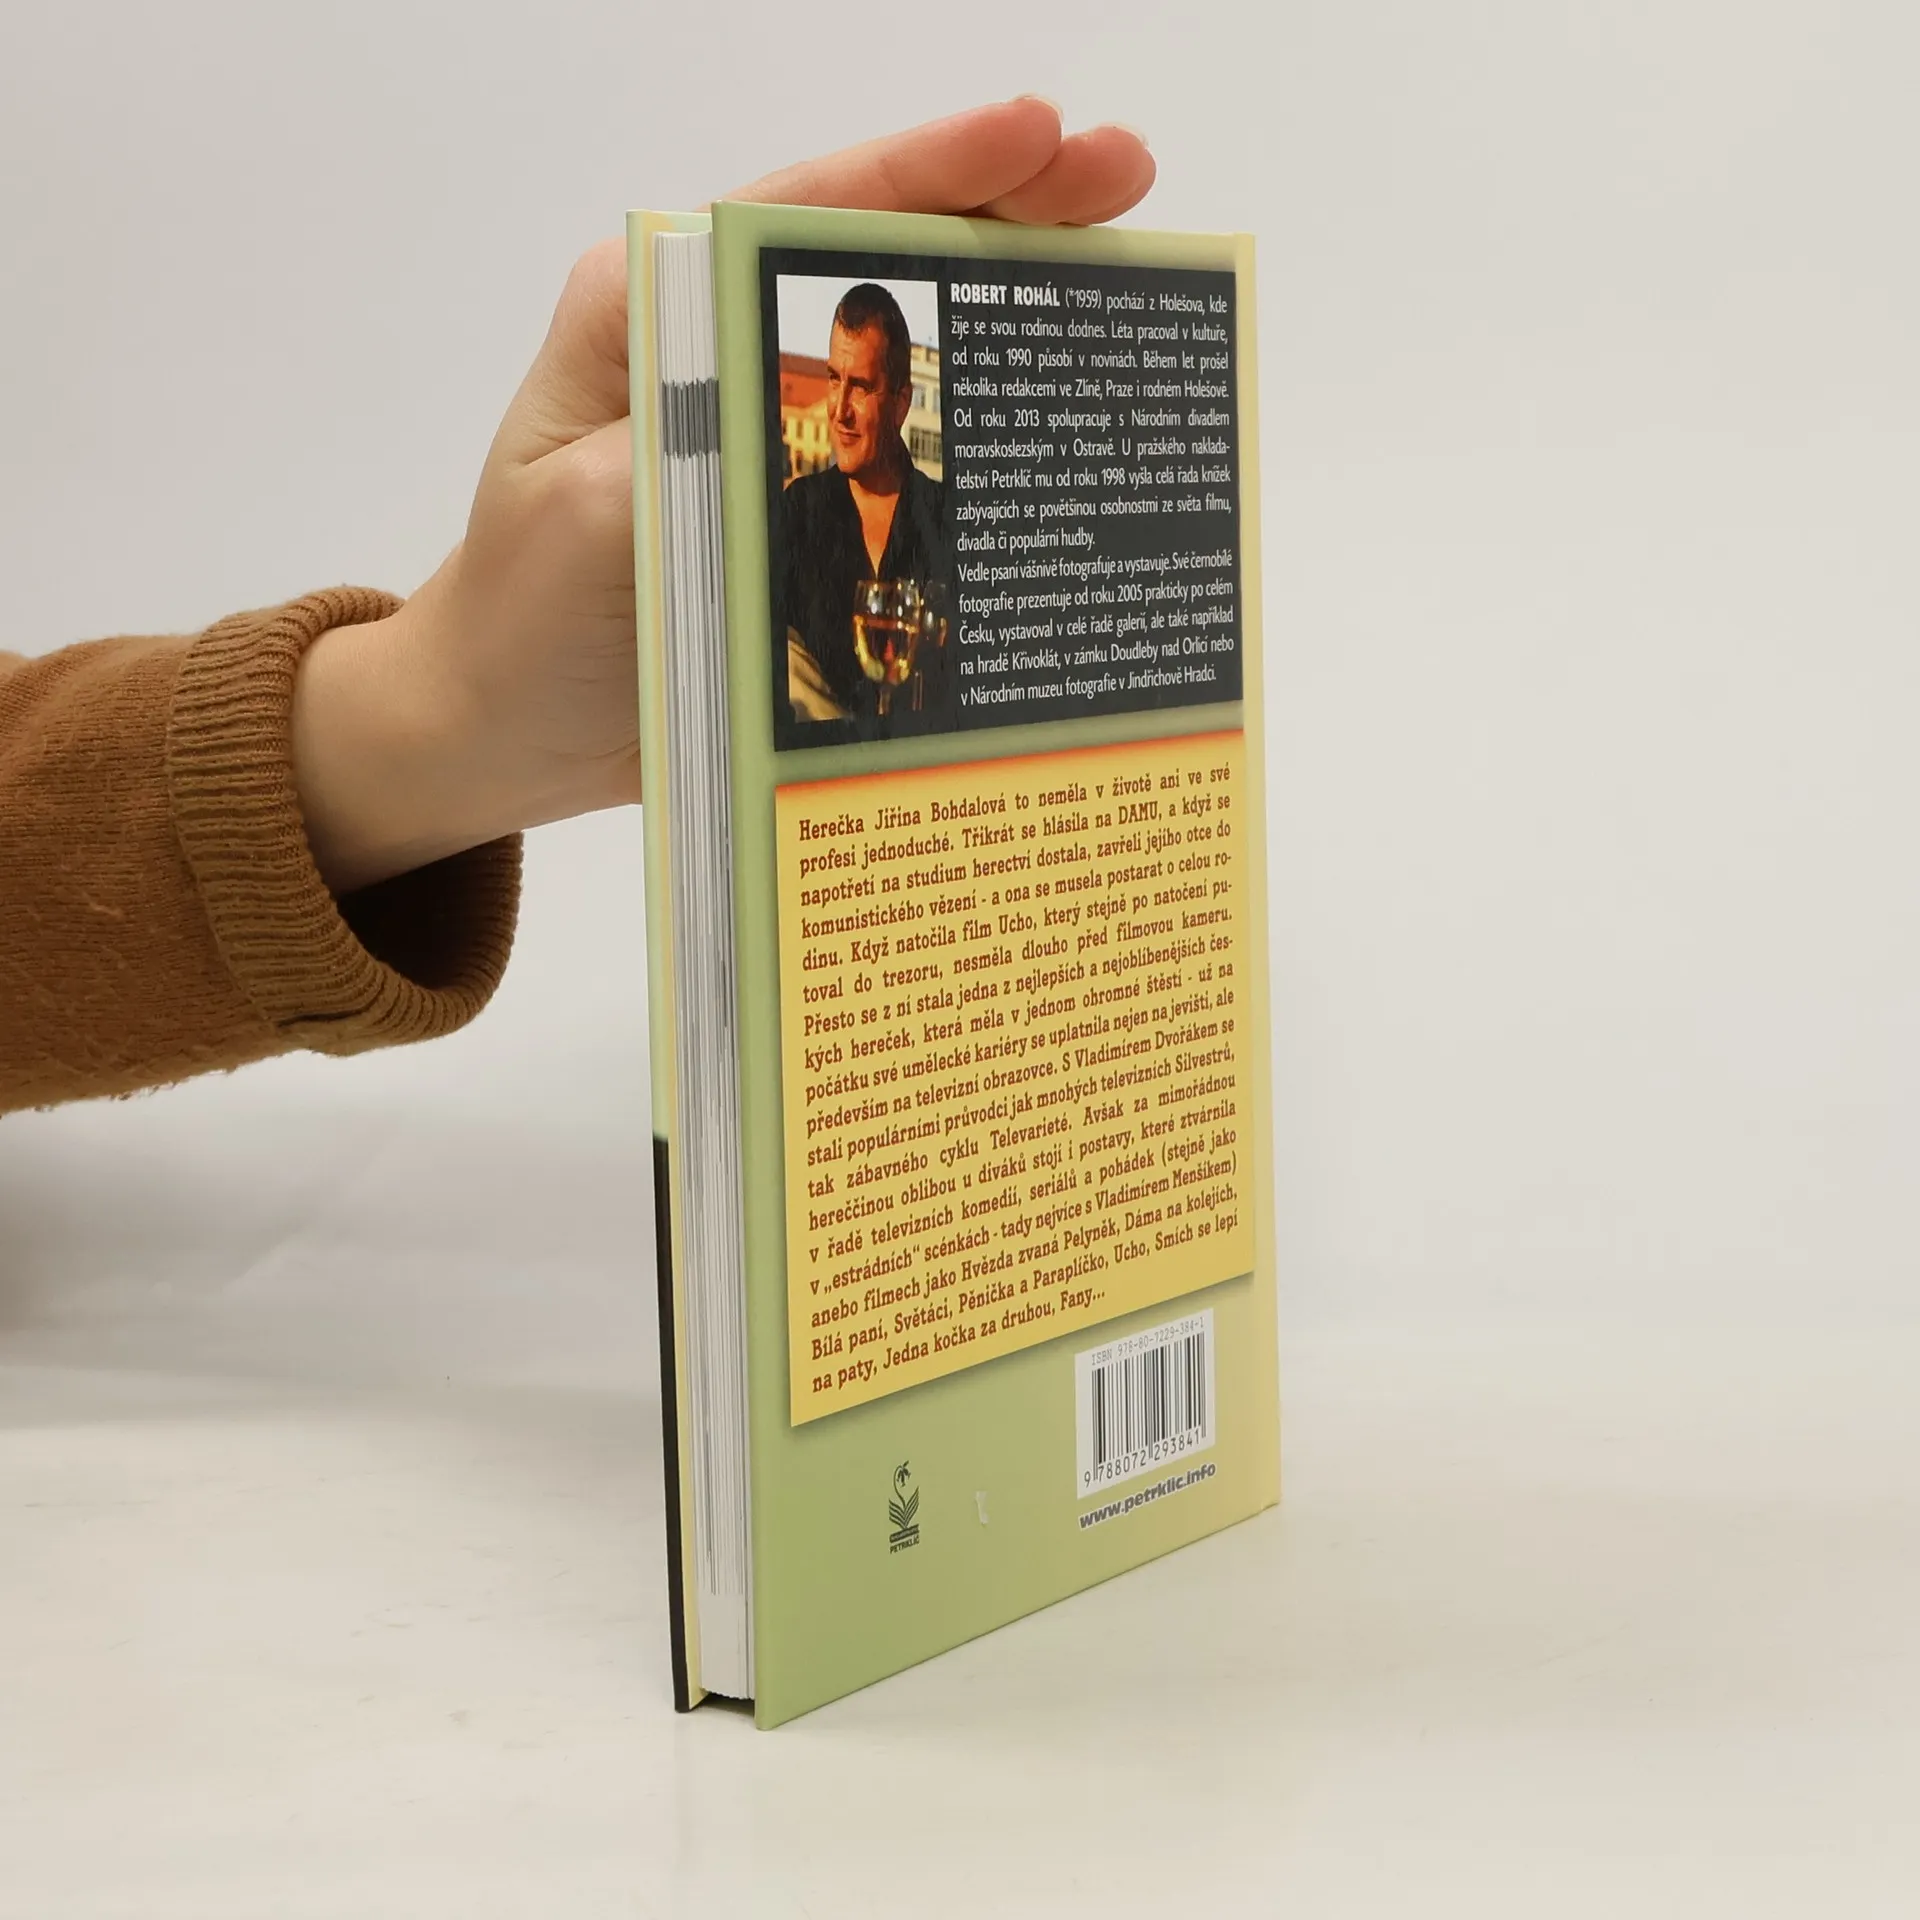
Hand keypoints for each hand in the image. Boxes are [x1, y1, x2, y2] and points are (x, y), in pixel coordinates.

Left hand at [291, 99, 1154, 893]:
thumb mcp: (596, 519)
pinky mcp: (793, 500)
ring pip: (907, 344)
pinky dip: (980, 427)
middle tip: (1126, 177)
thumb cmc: (526, 615)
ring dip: (1011, 306)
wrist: (506, 723)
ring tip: (1125, 273)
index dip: (933, 168)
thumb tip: (837, 414)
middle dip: (1005, 210)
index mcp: (653, 315)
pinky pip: (902, 450)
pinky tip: (1056, 420)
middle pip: (876, 255)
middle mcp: (716, 349)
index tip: (1042, 134)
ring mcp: (764, 424)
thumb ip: (705, 447)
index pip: (804, 210)